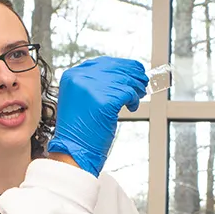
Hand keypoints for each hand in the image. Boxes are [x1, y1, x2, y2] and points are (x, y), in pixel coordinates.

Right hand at [47, 57, 147, 175]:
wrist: (74, 151)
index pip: (103, 62)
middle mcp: (80, 78)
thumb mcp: (80, 99)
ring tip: (138, 96)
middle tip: (142, 82)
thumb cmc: (79, 130)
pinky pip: (129, 93)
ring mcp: (92, 88)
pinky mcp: (106, 100)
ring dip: (136, 88)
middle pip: (116, 68)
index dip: (121, 65)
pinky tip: (132, 106)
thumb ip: (94, 84)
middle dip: (133, 75)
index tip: (133, 70)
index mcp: (72, 76)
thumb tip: (120, 73)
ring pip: (125, 80)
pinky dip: (134, 99)